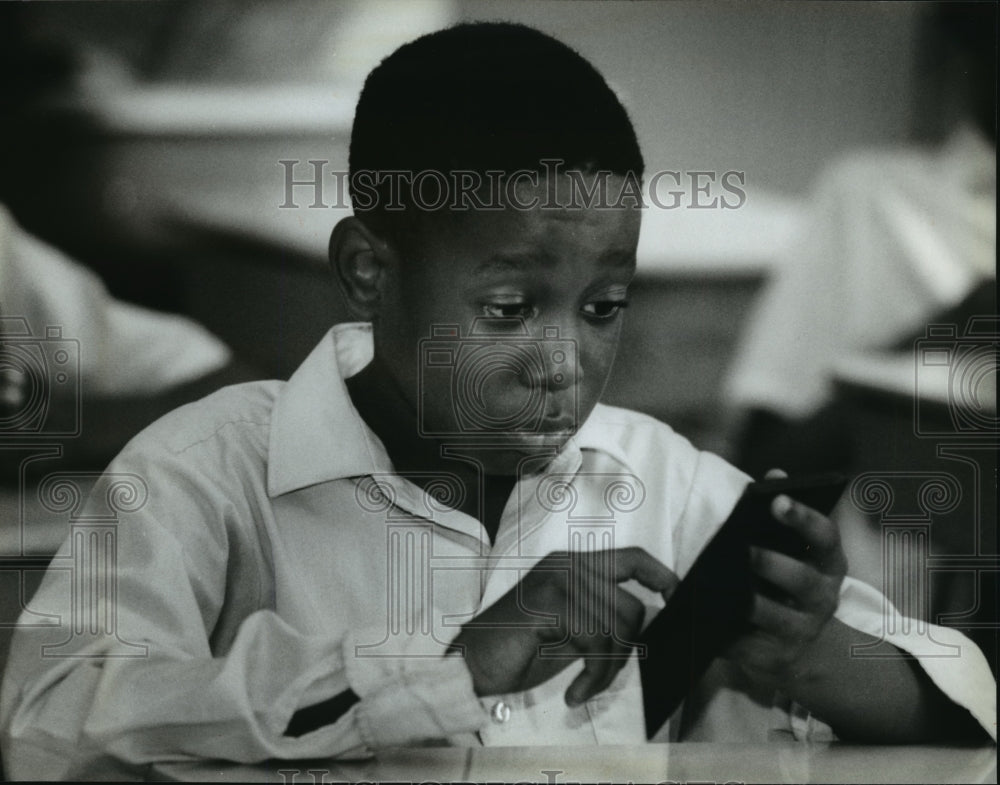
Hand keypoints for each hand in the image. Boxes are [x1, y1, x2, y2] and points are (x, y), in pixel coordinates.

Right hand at [451, 547, 676, 705]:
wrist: (471, 665)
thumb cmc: (518, 650)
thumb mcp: (571, 630)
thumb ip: (604, 618)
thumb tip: (651, 620)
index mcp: (572, 565)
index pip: (632, 558)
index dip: (662, 576)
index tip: (677, 599)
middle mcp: (566, 565)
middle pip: (631, 604)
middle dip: (625, 650)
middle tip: (600, 675)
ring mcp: (557, 581)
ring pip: (617, 627)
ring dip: (607, 669)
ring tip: (585, 685)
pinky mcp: (549, 604)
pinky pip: (597, 643)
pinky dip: (594, 677)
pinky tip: (575, 693)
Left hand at [726, 469, 847, 688]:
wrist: (803, 649)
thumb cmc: (790, 583)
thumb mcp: (796, 551)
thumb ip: (784, 514)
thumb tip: (774, 474)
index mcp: (828, 565)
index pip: (825, 537)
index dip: (803, 518)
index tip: (777, 500)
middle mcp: (823, 598)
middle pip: (803, 580)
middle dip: (775, 565)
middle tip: (747, 551)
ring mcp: (803, 631)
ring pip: (776, 618)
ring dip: (751, 604)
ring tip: (723, 589)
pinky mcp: (777, 658)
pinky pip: (748, 647)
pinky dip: (727, 636)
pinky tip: (706, 621)